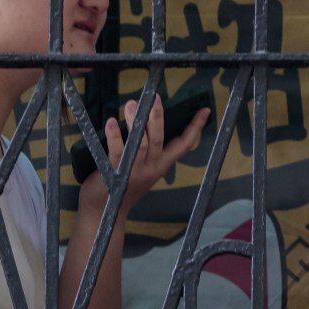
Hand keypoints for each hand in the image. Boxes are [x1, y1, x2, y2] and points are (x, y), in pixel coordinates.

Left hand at [81, 94, 209, 209]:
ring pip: (140, 144)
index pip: (183, 145)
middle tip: (155, 97)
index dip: (194, 128)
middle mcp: (152, 168)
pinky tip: (111, 122)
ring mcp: (135, 172)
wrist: (105, 210)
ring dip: (136, 123)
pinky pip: (118, 153)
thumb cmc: (123, 183)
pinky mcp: (117, 174)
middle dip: (158, 117)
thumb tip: (148, 119)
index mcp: (161, 165)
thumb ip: (148, 148)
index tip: (204, 111)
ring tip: (131, 104)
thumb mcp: (143, 167)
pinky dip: (115, 137)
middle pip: (159, 139)